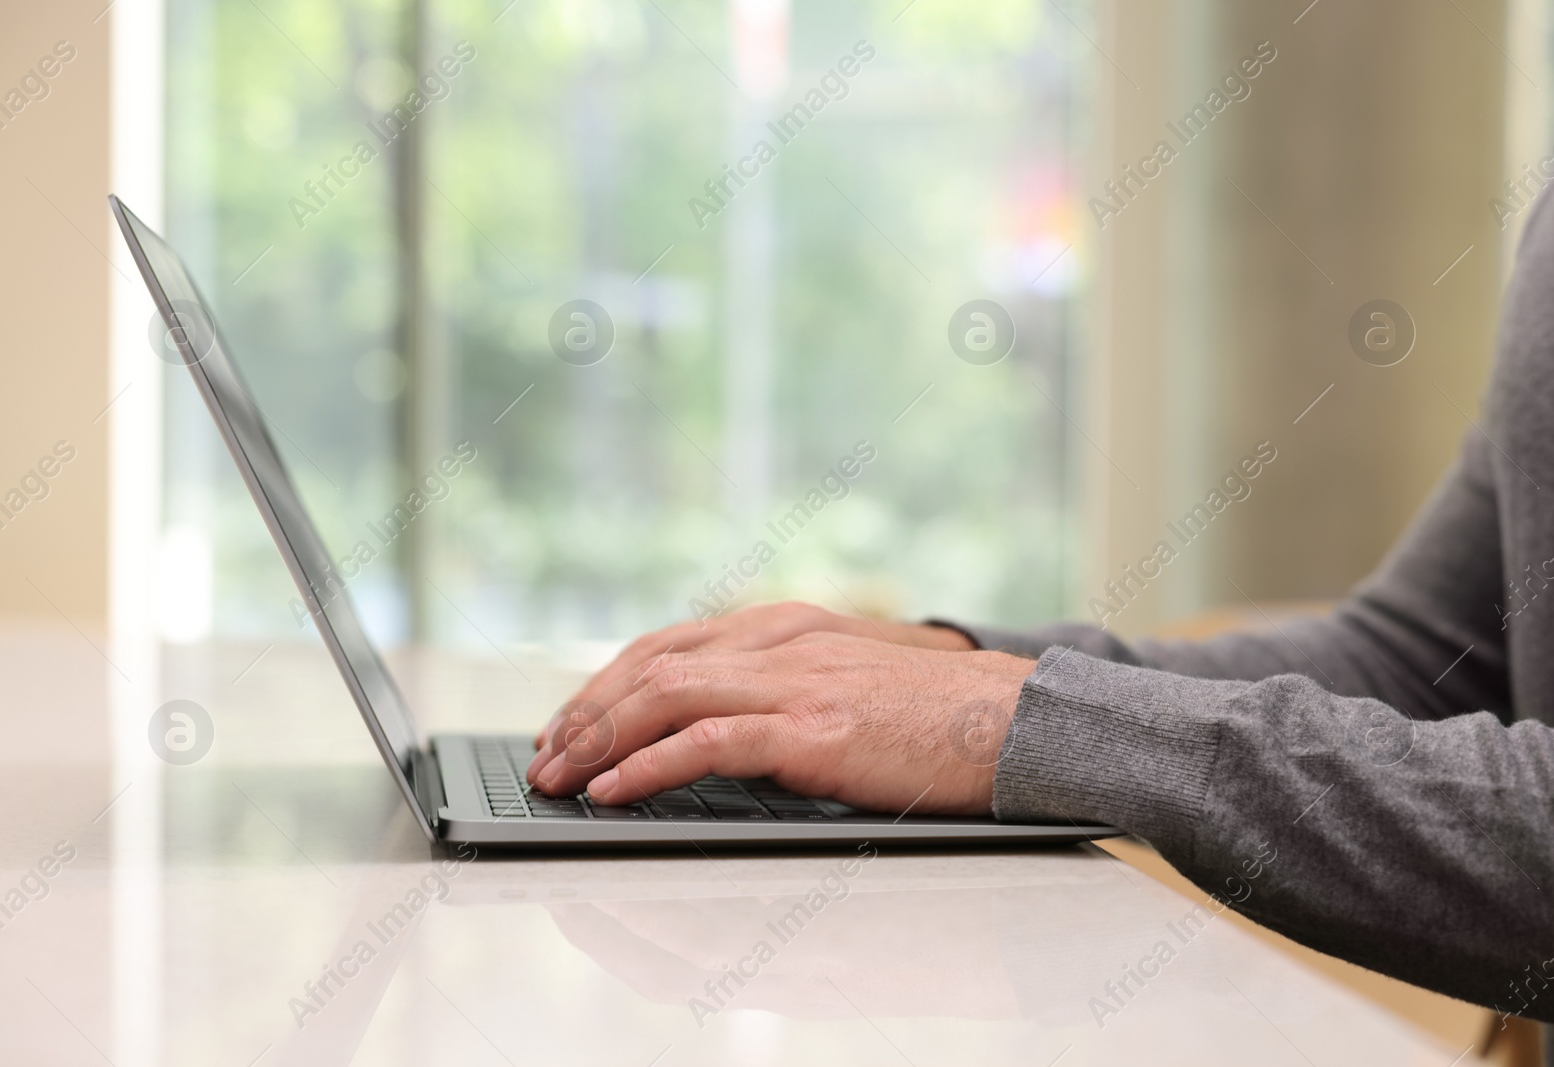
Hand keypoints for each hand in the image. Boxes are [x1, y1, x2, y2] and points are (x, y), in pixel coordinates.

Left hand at [525, 632, 1035, 815]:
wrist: (1009, 718)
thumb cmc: (931, 715)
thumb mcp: (842, 682)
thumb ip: (779, 690)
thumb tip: (710, 733)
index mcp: (783, 628)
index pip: (666, 647)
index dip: (604, 685)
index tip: (568, 723)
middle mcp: (779, 642)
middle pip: (651, 666)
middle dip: (586, 715)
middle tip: (545, 758)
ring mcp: (796, 681)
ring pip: (666, 696)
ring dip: (600, 740)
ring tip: (560, 778)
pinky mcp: (814, 729)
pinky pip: (708, 742)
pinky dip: (649, 766)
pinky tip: (615, 791)